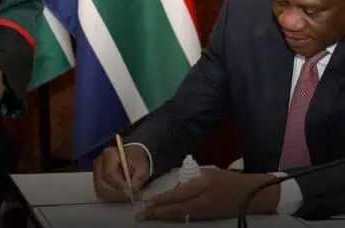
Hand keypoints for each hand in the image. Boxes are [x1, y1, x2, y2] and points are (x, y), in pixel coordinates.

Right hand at [93, 145, 150, 201]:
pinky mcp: (95, 178)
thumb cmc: (136, 161)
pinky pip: (99, 191)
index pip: (110, 173)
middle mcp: (99, 161)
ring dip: (113, 195)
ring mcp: (96, 170)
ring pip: (100, 188)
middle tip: (128, 195)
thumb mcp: (142, 167)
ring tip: (125, 195)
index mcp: (110, 154)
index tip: (129, 192)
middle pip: (103, 183)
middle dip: (117, 192)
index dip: (119, 185)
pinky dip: (109, 196)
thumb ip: (138, 178)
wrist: (130, 157)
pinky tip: (119, 194)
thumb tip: (131, 190)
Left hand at [137, 168, 279, 221]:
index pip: (177, 194)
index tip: (147, 202)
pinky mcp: (209, 219)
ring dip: (164, 217)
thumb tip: (175, 187)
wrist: (251, 195)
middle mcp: (203, 200)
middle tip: (141, 215)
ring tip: (150, 217)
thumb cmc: (228, 179)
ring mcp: (206, 212)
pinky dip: (176, 219)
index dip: (161, 200)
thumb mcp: (208, 173)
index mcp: (202, 184)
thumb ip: (191, 180)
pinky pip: (189, 219)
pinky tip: (167, 218)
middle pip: (176, 209)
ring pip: (181, 217)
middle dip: (157, 213)